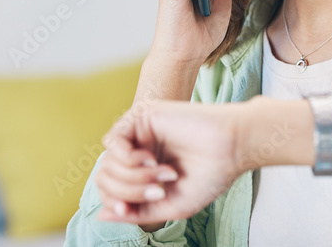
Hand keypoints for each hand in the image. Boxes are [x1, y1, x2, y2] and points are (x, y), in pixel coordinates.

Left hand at [94, 99, 243, 226]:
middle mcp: (137, 152)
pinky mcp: (140, 116)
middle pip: (106, 178)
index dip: (117, 204)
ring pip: (109, 163)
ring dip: (135, 177)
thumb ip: (135, 212)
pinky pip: (113, 141)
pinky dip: (129, 159)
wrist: (231, 149)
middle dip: (129, 192)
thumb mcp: (168, 206)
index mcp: (142, 173)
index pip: (110, 191)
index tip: (136, 209)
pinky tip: (151, 159)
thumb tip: (100, 215)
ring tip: (166, 174)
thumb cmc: (208, 177)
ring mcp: (138, 134)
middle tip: (160, 191)